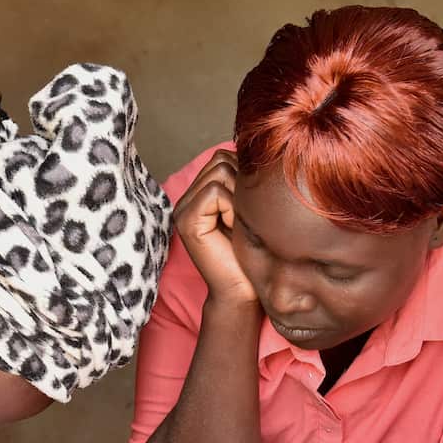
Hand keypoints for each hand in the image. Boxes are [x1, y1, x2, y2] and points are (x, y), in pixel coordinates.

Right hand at [173, 149, 257, 307]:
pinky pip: (215, 191)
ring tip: (241, 223)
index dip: (245, 176)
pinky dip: (233, 207)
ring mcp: (182, 209)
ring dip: (239, 195)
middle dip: (243, 182)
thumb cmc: (253, 255)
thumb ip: (246, 181)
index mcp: (200, 194)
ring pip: (220, 171)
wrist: (244, 293)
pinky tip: (235, 229)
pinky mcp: (186, 220)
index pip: (224, 157)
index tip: (252, 209)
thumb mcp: (252, 210)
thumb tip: (259, 150)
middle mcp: (186, 198)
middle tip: (247, 216)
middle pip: (221, 159)